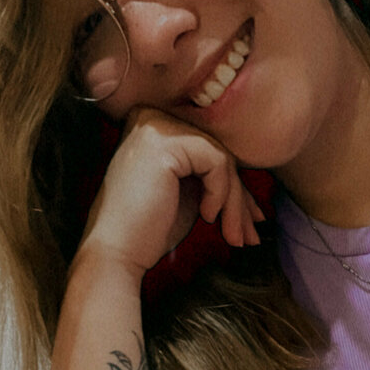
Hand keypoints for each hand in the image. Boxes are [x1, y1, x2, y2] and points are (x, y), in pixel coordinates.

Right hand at [77, 108, 264, 276]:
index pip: (208, 149)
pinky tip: (205, 215)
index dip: (233, 187)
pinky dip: (220, 193)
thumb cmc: (148, 230)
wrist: (117, 252)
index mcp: (154, 126)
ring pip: (222, 158)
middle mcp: (151, 117)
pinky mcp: (164, 143)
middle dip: (240, 198)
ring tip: (232, 235)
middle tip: (249, 235)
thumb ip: (212, 179)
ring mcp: (155, 126)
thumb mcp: (188, 195)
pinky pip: (217, 162)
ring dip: (234, 202)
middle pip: (217, 152)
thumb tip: (252, 196)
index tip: (247, 222)